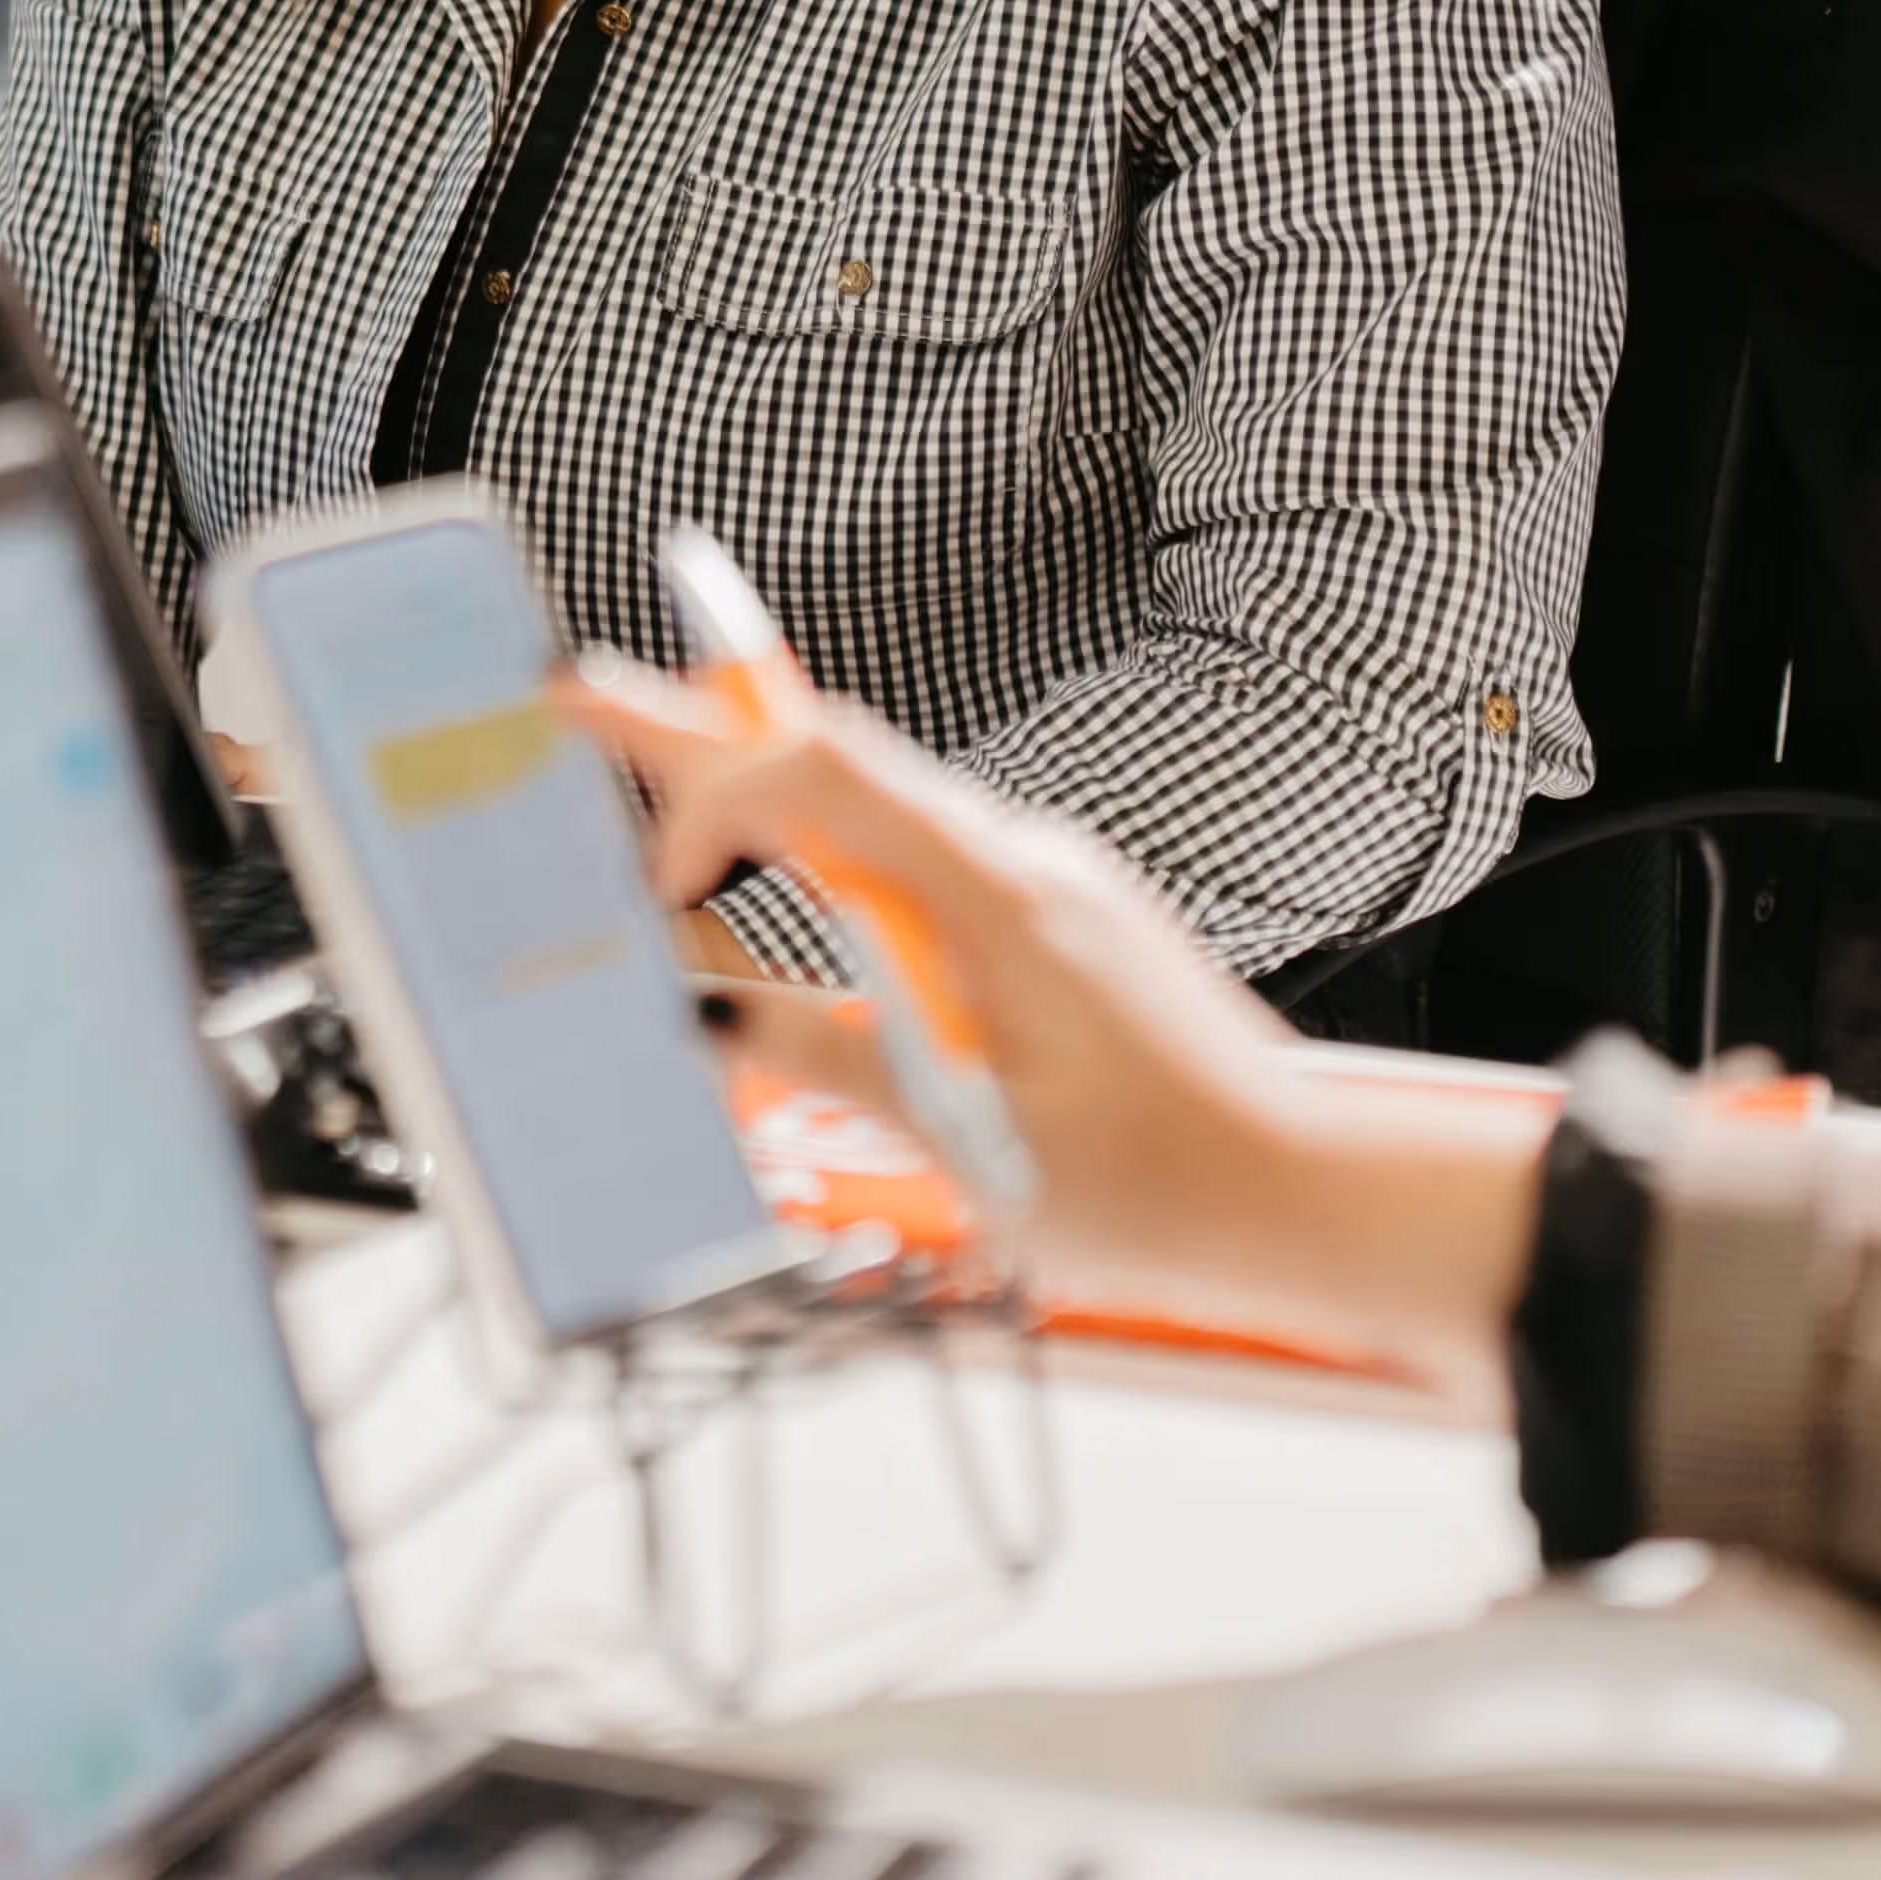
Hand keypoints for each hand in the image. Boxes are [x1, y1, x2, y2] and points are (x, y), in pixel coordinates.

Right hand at [559, 661, 1551, 1390]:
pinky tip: (790, 884)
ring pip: (876, 805)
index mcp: (1000, 896)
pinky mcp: (1057, 922)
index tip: (657, 885)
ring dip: (762, 787)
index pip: (823, 775)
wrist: (1307, 1194)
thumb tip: (708, 1019)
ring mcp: (1045, 884)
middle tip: (573, 685)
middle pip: (834, 761)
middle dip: (697, 719)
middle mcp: (1024, 862)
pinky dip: (831, 852)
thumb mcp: (975, 1145)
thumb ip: (834, 1066)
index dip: (712, 798)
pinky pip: (920, 858)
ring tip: (660, 785)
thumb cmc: (1168, 1185)